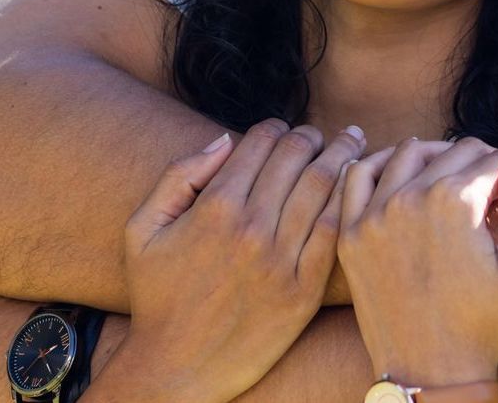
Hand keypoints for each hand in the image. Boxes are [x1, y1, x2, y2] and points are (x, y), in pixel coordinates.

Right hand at [109, 118, 364, 402]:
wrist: (175, 370)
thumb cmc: (157, 297)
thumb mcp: (143, 230)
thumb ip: (179, 176)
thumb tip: (224, 138)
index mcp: (215, 208)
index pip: (260, 143)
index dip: (276, 127)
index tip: (283, 128)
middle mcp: (251, 229)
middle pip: (296, 157)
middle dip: (310, 135)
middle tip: (319, 133)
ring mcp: (280, 260)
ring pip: (322, 185)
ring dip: (340, 154)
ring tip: (350, 141)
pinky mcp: (303, 290)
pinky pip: (334, 230)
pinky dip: (347, 199)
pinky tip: (354, 183)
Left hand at [339, 136, 497, 386]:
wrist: (431, 377)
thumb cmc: (485, 327)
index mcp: (454, 203)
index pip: (496, 159)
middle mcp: (410, 198)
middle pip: (457, 152)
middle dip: (489, 162)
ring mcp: (374, 215)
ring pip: (410, 153)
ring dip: (440, 156)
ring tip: (461, 173)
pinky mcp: (351, 235)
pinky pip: (358, 177)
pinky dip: (381, 164)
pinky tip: (400, 172)